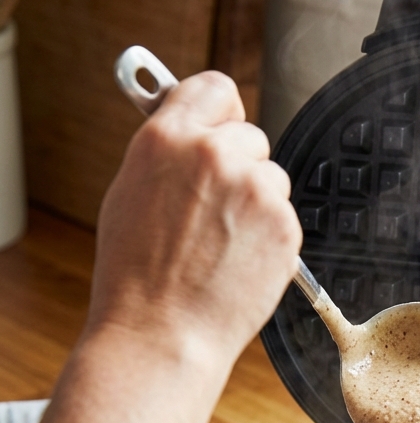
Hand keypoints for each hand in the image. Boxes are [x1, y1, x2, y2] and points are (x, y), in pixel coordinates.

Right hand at [22, 71, 302, 422]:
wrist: (163, 335)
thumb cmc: (136, 277)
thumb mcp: (130, 193)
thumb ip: (166, 153)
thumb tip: (190, 131)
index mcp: (166, 137)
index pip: (214, 88)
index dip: (221, 114)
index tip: (222, 129)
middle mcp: (213, 154)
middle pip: (251, 137)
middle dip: (241, 169)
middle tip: (216, 213)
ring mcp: (254, 189)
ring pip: (272, 180)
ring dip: (258, 207)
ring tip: (222, 248)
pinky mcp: (284, 224)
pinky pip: (285, 219)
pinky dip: (271, 240)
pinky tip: (239, 265)